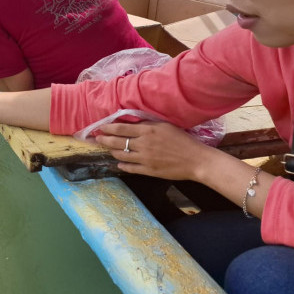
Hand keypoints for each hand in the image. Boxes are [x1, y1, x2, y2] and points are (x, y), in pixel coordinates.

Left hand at [95, 121, 218, 180]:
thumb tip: (131, 123)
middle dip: (104, 140)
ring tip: (108, 149)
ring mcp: (144, 159)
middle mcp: (143, 144)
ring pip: (121, 155)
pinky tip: (119, 164)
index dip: (108, 128)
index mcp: (147, 131)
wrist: (196, 160)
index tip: (100, 127)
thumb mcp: (165, 126)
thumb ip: (147, 124)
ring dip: (112, 152)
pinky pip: (130, 168)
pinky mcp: (148, 171)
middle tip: (96, 139)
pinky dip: (122, 165)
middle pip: (117, 142)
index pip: (121, 128)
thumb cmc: (182, 140)